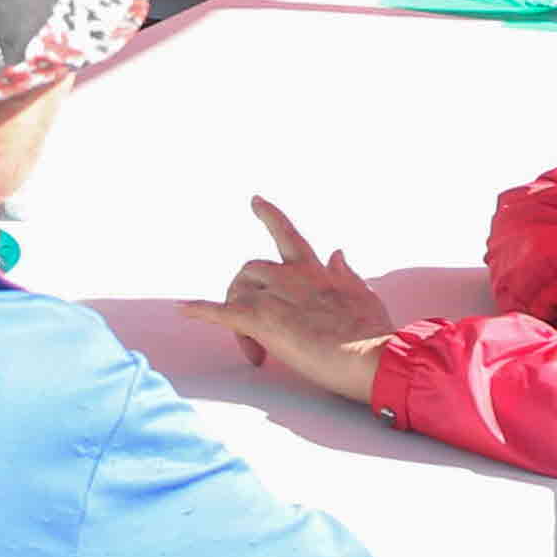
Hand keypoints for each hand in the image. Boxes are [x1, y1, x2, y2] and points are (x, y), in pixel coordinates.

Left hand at [183, 198, 392, 405]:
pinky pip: (220, 312)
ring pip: (236, 292)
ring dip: (236, 314)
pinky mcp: (260, 320)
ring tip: (254, 348)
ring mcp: (273, 296)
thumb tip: (337, 252)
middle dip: (247, 294)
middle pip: (250, 270)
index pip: (287, 235)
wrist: (370, 355)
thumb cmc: (372, 332)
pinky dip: (199, 310)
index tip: (255, 201)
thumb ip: (347, 273)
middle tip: (260, 331)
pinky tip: (184, 310)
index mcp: (314, 271)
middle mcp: (290, 276)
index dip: (270, 217)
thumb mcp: (364, 294)